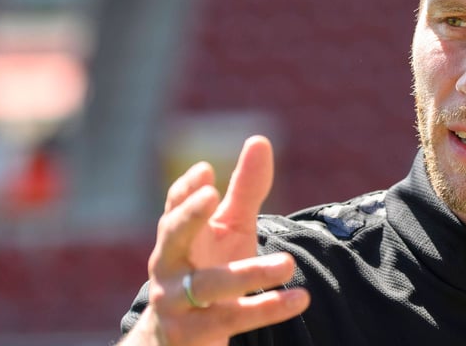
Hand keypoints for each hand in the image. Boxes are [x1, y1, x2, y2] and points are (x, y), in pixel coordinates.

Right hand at [122, 136, 309, 345]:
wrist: (176, 340)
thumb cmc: (208, 268)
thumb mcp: (228, 229)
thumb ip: (244, 189)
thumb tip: (259, 139)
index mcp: (175, 238)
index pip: (174, 207)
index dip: (186, 190)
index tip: (205, 172)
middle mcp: (167, 268)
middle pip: (173, 238)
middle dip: (189, 217)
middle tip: (212, 195)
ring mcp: (175, 304)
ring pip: (210, 286)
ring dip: (249, 274)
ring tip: (288, 263)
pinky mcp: (192, 336)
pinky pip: (231, 320)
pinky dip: (266, 310)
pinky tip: (298, 298)